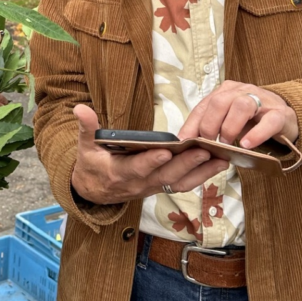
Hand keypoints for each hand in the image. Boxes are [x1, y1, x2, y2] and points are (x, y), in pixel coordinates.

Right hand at [69, 105, 228, 204]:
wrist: (95, 192)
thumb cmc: (92, 165)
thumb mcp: (85, 147)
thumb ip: (86, 128)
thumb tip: (80, 108)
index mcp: (119, 173)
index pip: (137, 168)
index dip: (151, 161)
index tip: (165, 151)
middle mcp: (140, 184)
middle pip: (166, 176)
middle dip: (186, 164)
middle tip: (203, 150)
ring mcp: (153, 187)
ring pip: (180, 182)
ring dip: (201, 172)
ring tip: (221, 157)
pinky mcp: (162, 186)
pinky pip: (184, 183)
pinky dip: (202, 175)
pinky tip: (218, 163)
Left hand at [178, 80, 298, 148]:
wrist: (286, 117)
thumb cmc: (252, 120)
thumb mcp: (228, 121)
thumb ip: (209, 127)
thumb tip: (186, 141)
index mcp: (226, 91)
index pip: (204, 105)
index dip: (192, 124)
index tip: (185, 142)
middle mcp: (242, 91)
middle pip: (219, 102)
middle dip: (210, 125)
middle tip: (209, 144)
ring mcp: (262, 100)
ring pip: (241, 106)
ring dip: (229, 128)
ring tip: (227, 144)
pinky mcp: (280, 114)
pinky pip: (268, 121)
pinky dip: (256, 134)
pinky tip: (246, 145)